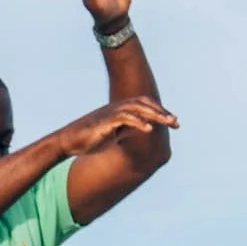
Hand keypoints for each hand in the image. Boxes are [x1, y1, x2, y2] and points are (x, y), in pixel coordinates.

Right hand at [56, 96, 177, 156]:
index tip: (173, 122)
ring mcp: (111, 113)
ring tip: (168, 123)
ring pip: (137, 108)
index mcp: (120, 110)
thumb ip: (127, 129)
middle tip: (176, 122)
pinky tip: (148, 129)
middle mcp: (117, 108)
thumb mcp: (113, 134)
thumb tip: (141, 130)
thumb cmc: (90, 139)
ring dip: (154, 115)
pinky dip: (138, 122)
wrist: (69, 141)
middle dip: (162, 113)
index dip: (160, 111)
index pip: (145, 105)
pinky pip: (124, 119)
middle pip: (144, 104)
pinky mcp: (105, 121)